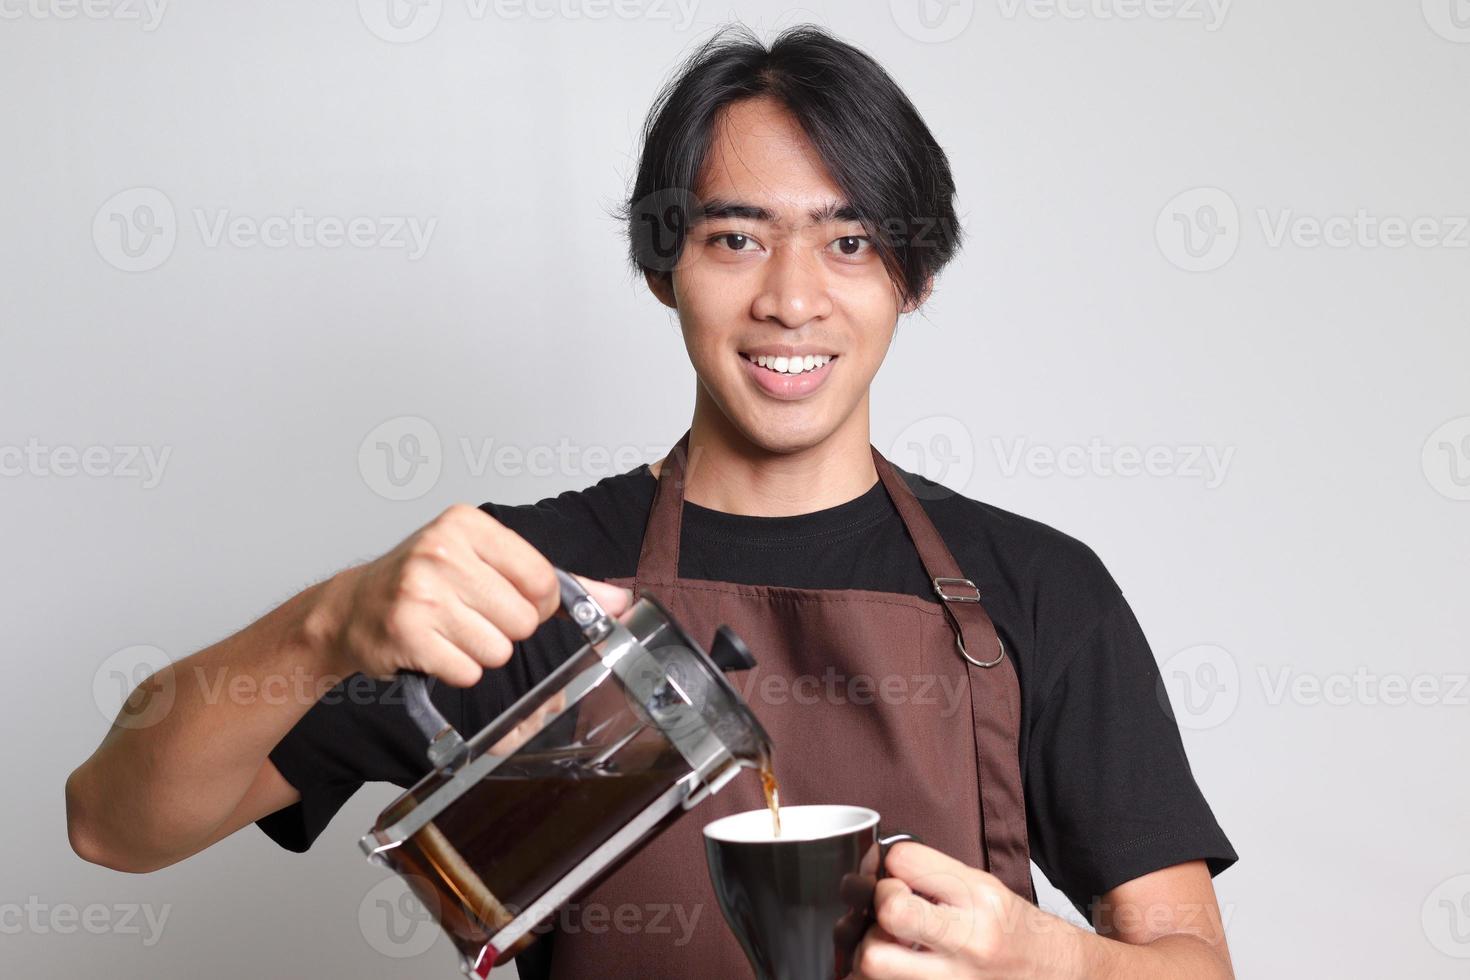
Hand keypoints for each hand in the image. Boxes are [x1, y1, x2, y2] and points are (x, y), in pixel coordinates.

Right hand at [320, 503, 632, 686]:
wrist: (350, 609)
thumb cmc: (423, 583)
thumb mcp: (485, 562)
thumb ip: (554, 579)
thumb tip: (620, 600)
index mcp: (467, 523)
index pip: (544, 580)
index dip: (535, 603)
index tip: (505, 598)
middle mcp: (442, 551)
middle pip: (524, 620)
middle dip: (504, 630)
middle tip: (468, 616)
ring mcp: (420, 593)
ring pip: (498, 650)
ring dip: (479, 652)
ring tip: (448, 632)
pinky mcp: (406, 634)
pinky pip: (467, 671)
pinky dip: (455, 670)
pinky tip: (432, 649)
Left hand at [851, 842, 1070, 979]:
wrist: (1057, 975)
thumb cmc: (1016, 931)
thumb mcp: (984, 888)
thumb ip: (932, 875)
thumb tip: (878, 869)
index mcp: (979, 899)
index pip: (903, 861)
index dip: (890, 865)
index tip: (897, 876)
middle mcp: (970, 940)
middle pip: (890, 912)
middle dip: (876, 907)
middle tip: (886, 913)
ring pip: (874, 962)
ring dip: (869, 949)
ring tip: (886, 945)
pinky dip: (879, 977)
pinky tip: (895, 967)